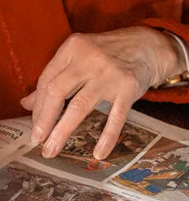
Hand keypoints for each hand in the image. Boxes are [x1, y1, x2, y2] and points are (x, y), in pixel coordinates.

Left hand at [20, 27, 182, 159]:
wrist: (149, 46)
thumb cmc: (110, 53)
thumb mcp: (81, 56)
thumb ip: (56, 76)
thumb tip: (27, 103)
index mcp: (74, 47)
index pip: (47, 80)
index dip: (38, 106)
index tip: (36, 125)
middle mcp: (90, 58)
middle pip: (57, 92)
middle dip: (43, 120)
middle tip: (37, 140)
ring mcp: (110, 74)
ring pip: (79, 106)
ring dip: (62, 131)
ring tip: (51, 149)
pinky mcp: (129, 88)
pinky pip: (115, 117)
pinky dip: (107, 137)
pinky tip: (99, 153)